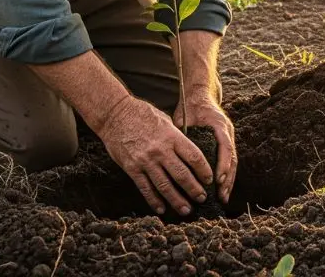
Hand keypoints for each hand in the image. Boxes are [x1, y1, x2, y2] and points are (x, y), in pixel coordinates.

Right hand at [97, 94, 212, 215]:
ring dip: (177, 200)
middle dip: (194, 189)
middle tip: (202, 199)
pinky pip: (145, 188)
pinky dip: (154, 200)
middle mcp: (160, 150)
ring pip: (165, 186)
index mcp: (172, 137)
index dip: (204, 171)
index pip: (194, 157)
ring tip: (186, 210)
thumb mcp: (165, 120)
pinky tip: (162, 209)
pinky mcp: (132, 168)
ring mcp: (145, 161)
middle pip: (182, 175)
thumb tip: (189, 151)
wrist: (115, 114)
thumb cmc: (142, 114)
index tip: (209, 180)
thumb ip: (176, 136)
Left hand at [175, 94, 236, 202]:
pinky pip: (228, 163)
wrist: (200, 97)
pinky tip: (221, 191)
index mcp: (219, 124)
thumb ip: (182, 133)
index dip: (222, 164)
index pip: (225, 146)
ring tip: (223, 198)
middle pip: (232, 158)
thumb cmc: (190, 108)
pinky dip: (226, 177)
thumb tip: (172, 150)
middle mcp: (227, 132)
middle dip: (228, 178)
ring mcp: (229, 138)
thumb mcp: (185, 117)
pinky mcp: (225, 145)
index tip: (217, 179)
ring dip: (229, 181)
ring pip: (233, 163)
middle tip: (221, 195)